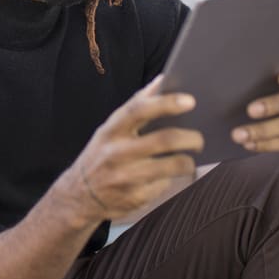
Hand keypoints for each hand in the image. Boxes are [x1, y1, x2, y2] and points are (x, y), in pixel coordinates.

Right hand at [66, 76, 202, 223]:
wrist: (79, 195)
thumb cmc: (102, 154)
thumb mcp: (110, 129)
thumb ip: (136, 107)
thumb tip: (161, 81)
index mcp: (111, 130)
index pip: (140, 110)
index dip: (166, 103)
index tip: (190, 100)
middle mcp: (117, 152)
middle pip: (164, 140)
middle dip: (191, 138)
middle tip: (200, 139)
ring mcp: (126, 176)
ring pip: (173, 165)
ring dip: (188, 161)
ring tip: (189, 158)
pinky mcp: (137, 197)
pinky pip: (167, 184)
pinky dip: (172, 179)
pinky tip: (168, 176)